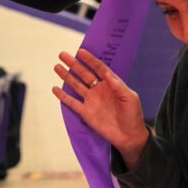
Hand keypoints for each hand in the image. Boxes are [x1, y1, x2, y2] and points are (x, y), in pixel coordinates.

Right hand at [51, 50, 147, 167]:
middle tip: (62, 54)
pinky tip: (55, 89)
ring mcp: (91, 100)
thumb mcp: (129, 98)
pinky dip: (63, 96)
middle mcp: (99, 90)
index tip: (80, 51)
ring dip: (66, 76)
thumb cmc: (133, 115)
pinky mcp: (86, 112)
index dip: (89, 60)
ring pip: (76, 85)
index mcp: (110, 84)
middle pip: (84, 73)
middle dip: (73, 64)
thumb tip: (106, 73)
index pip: (98, 68)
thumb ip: (118, 86)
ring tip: (57, 67)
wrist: (129, 136)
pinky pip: (72, 102)